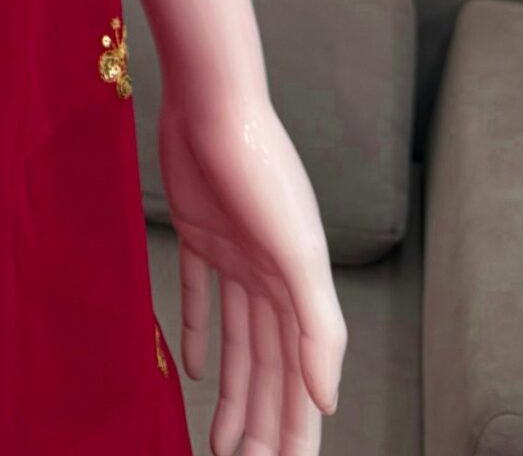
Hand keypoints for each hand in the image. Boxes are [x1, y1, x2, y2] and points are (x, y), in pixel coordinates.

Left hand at [157, 84, 346, 455]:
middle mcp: (271, 276)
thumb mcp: (298, 252)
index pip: (300, 376)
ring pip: (238, 343)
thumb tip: (328, 400)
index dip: (297, 427)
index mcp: (299, 286)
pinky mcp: (198, 232)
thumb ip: (318, 327)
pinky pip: (197, 297)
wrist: (213, 100)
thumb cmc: (261, 170)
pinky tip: (194, 372)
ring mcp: (235, 255)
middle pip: (270, 368)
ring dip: (232, 395)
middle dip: (263, 423)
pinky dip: (196, 335)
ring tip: (220, 444)